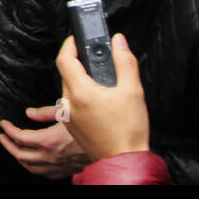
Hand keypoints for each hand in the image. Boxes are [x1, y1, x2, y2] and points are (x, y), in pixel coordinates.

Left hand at [0, 105, 90, 178]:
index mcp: (48, 141)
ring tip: (12, 149)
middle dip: (7, 145)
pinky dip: (33, 167)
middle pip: (20, 154)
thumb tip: (29, 112)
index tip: (3, 124)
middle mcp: (50, 156)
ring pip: (29, 167)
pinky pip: (44, 173)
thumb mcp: (68, 113)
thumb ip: (46, 112)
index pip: (20, 137)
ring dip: (18, 157)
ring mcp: (57, 166)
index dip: (8, 130)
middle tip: (1, 137)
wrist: (112, 148)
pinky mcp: (65, 171)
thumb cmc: (92, 128)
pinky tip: (34, 162)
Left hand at [57, 33, 150, 162]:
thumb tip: (118, 41)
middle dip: (79, 63)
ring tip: (100, 82)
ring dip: (80, 80)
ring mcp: (67, 116)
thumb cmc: (129, 131)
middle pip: (67, 73)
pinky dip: (80, 96)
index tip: (76, 38)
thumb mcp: (133, 91)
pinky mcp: (70, 125)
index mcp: (80, 92)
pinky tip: (96, 100)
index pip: (64, 59)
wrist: (124, 161)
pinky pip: (69, 104)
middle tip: (96, 59)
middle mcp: (68, 103)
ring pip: (69, 88)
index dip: (69, 44)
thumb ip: (125, 62)